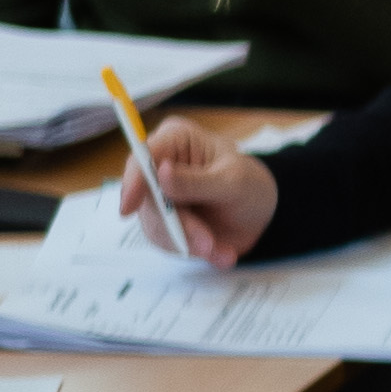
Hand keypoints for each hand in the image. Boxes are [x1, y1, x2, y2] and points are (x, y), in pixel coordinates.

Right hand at [141, 118, 277, 268]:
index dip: (133, 181)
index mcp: (175, 139)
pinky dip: (192, 250)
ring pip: (155, 224)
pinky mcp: (163, 221)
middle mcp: (159, 165)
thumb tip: (161, 173)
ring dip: (188, 242)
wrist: (260, 215)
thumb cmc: (249, 186)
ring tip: (221, 250)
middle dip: (178, 225)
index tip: (129, 207)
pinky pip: (166, 241)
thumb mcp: (234, 181)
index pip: (143, 156)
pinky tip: (220, 252)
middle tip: (208, 244)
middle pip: (146, 197)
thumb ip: (197, 181)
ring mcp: (159, 196)